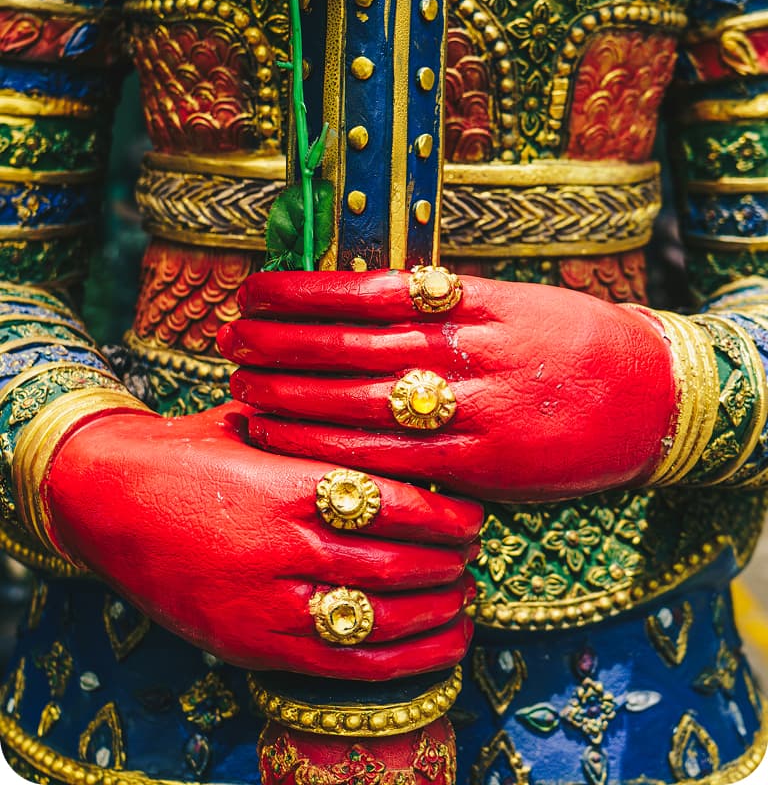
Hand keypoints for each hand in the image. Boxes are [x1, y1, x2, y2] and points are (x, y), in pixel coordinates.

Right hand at [44, 402, 481, 677]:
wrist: (106, 500)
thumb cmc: (189, 452)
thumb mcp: (255, 421)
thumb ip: (319, 426)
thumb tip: (394, 418)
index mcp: (287, 485)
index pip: (394, 506)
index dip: (444, 516)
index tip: (472, 513)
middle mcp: (282, 549)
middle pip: (396, 565)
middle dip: (449, 563)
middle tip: (474, 553)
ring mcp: (265, 606)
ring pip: (378, 619)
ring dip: (436, 613)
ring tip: (466, 599)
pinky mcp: (250, 647)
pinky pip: (344, 666)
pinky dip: (405, 662)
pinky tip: (442, 646)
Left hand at [219, 270, 675, 501]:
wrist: (655, 396)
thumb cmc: (577, 340)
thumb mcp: (513, 301)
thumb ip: (444, 304)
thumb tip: (363, 297)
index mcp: (473, 301)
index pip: (366, 290)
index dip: (302, 292)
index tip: (257, 290)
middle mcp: (468, 351)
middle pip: (350, 345)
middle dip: (280, 343)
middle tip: (230, 339)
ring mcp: (475, 410)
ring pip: (360, 402)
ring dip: (291, 395)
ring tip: (242, 387)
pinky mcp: (482, 465)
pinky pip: (392, 459)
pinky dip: (332, 449)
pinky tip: (289, 442)